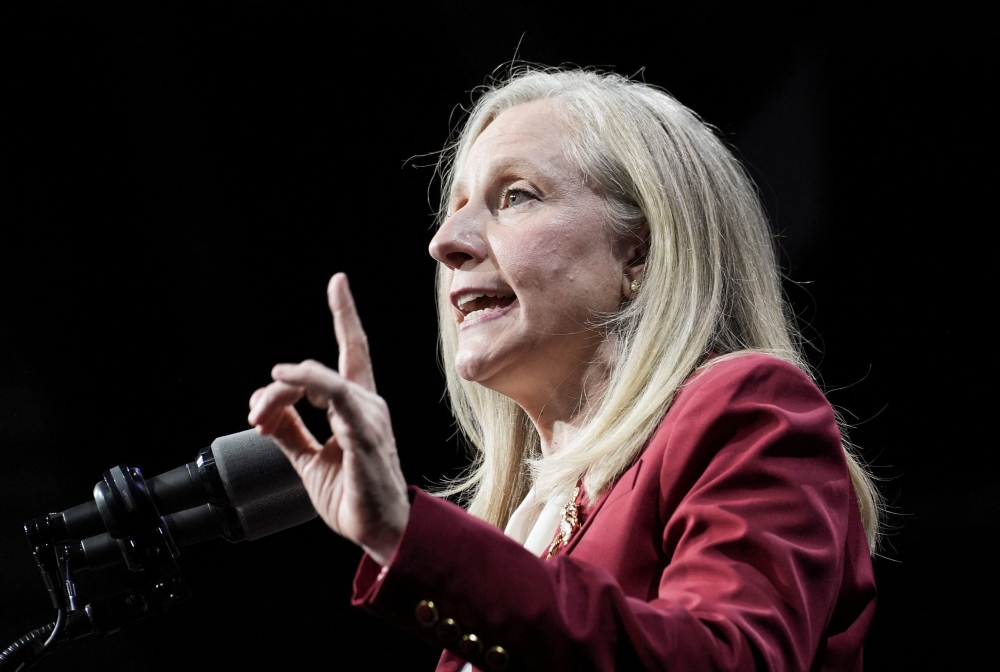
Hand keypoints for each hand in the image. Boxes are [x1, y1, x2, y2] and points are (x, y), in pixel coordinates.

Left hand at [247, 273, 409, 564]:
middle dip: (276, 390)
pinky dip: (306, 381)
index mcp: (357, 409)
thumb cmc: (355, 498)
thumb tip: (267, 409)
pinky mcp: (364, 430)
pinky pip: (335, 393)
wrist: (383, 532)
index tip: (339, 283)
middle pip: (313, 372)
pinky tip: (283, 381)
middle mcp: (367, 404)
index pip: (352, 352)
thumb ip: (292, 432)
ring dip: (279, 393)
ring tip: (260, 420)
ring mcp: (368, 415)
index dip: (346, 316)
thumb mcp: (310, 461)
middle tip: (255, 421)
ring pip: (316, 379)